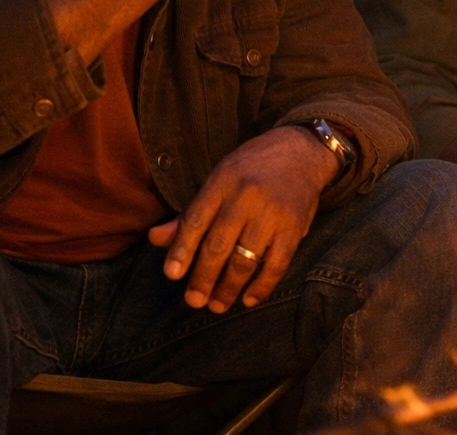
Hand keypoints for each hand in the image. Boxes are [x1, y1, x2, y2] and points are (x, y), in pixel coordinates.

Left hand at [148, 125, 339, 312]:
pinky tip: (249, 299)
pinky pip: (277, 263)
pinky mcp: (295, 227)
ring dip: (229, 287)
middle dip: (203, 277)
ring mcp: (272, 213)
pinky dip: (262, 286)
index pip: (196, 220)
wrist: (301, 151)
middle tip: (194, 301)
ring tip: (218, 305)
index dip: (182, 250)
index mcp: (222, 182)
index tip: (172, 275)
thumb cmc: (252, 169)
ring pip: (245, 259)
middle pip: (219, 245)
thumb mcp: (219, 180)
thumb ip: (190, 213)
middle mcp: (247, 196)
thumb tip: (155, 239)